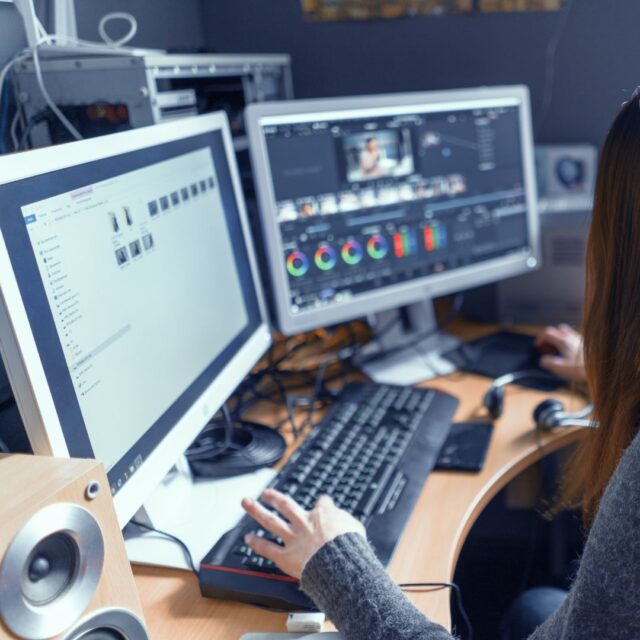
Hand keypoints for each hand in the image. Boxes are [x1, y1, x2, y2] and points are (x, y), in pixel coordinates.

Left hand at [241, 489, 365, 578]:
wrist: (340, 563)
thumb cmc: (349, 547)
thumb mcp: (355, 527)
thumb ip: (346, 520)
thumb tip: (346, 518)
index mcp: (322, 515)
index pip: (322, 504)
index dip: (322, 503)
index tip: (321, 502)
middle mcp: (304, 523)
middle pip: (285, 505)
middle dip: (274, 497)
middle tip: (265, 493)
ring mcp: (293, 539)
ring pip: (271, 521)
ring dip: (257, 511)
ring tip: (247, 502)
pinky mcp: (286, 557)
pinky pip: (268, 548)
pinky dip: (257, 544)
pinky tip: (248, 538)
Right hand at [535, 324, 585, 381]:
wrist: (602, 368)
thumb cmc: (581, 370)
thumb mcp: (561, 369)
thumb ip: (549, 363)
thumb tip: (543, 360)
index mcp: (563, 341)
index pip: (547, 333)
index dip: (539, 339)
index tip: (537, 346)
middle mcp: (571, 337)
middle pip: (557, 329)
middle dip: (550, 337)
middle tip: (549, 348)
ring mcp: (580, 339)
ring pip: (567, 332)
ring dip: (560, 338)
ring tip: (559, 349)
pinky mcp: (587, 344)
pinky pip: (575, 337)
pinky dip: (570, 342)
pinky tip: (571, 352)